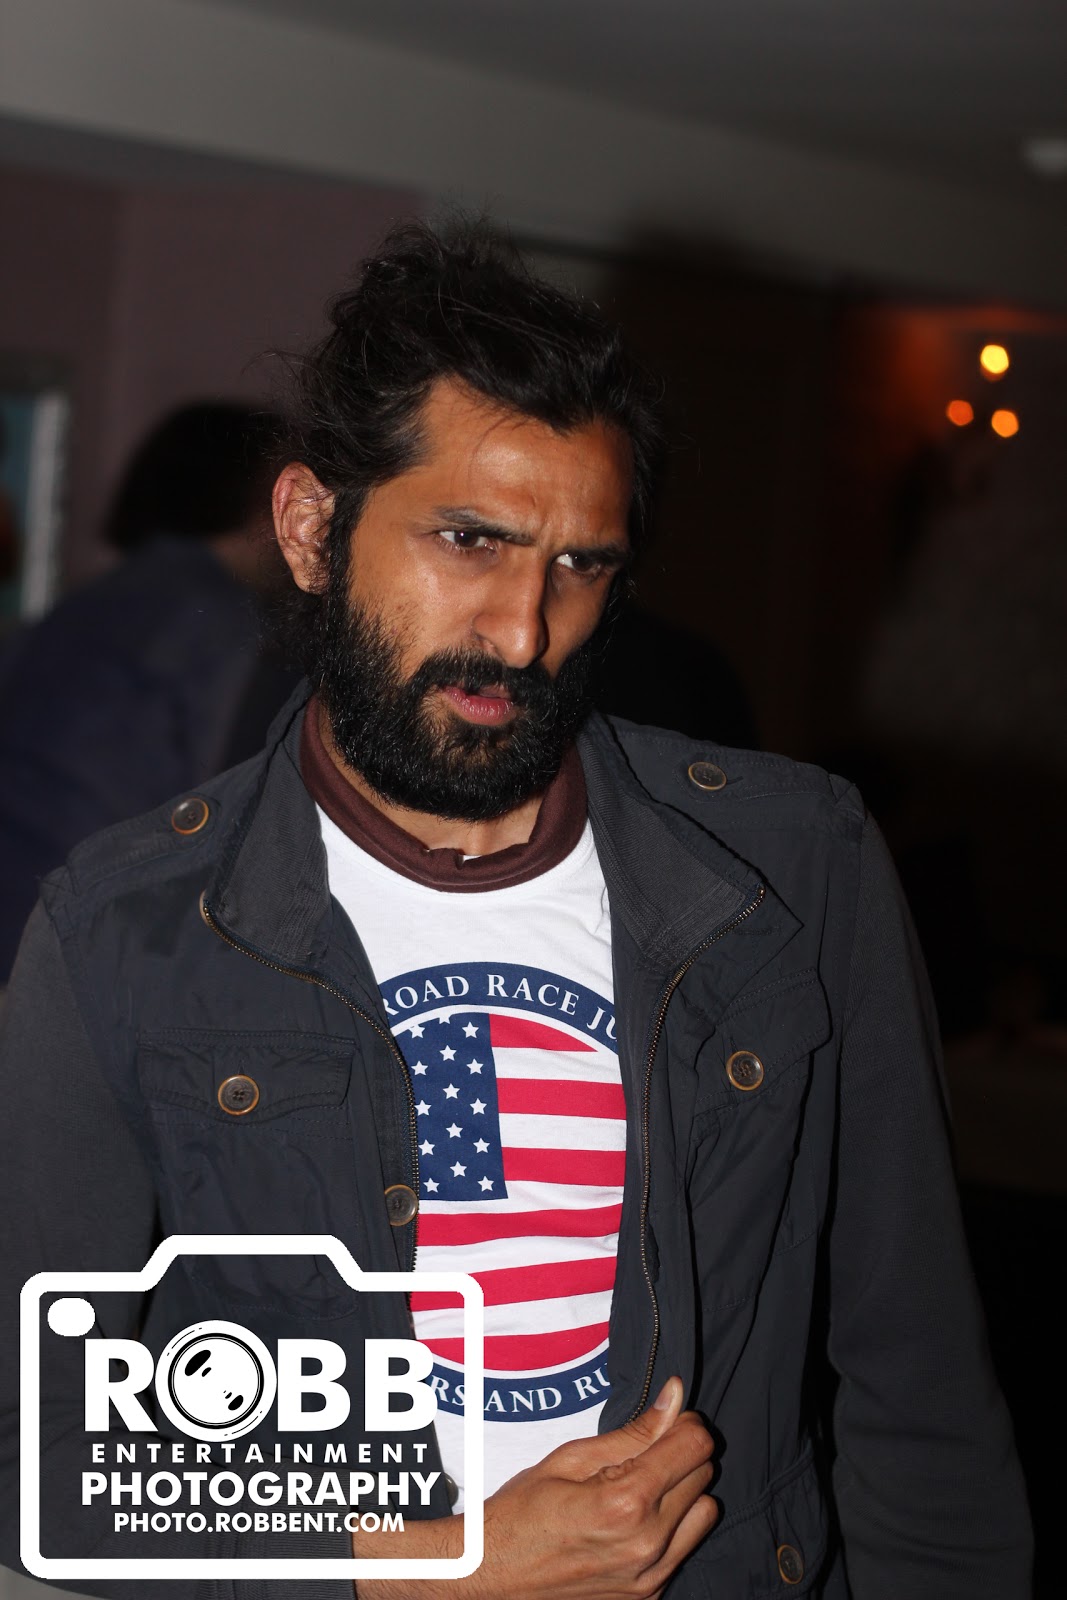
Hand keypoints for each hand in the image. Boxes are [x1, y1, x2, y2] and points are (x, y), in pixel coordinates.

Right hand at [355, 1376, 717, 1598]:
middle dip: (681, 1454)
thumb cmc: (524, 1511)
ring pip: (705, 1513)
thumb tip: (676, 1395)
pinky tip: (635, 1521)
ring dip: (685, 1493)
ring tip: (644, 1486)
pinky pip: (685, 1549)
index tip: (666, 1420)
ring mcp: (650, 1576)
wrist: (493, 1574)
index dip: (684, 1423)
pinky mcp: (648, 1596)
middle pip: (704, 1476)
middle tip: (644, 1452)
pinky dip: (672, 1528)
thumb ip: (634, 1431)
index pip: (696, 1446)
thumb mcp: (572, 1458)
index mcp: (628, 1502)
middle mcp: (648, 1544)